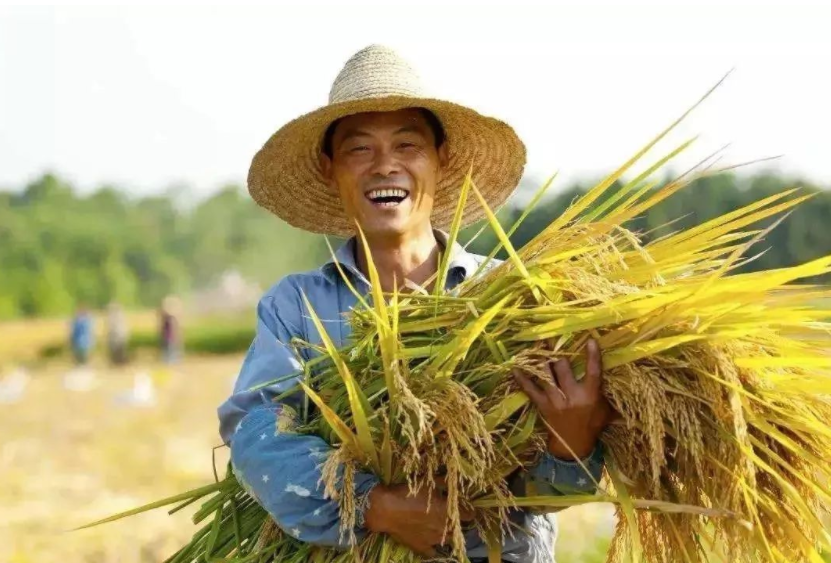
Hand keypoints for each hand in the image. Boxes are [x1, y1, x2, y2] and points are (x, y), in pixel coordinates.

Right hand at [363, 481, 473, 557]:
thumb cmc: (408, 493)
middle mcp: (444, 528)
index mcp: (448, 511)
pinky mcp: (422, 547)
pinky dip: (434, 548)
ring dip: (448, 534)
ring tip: (442, 527)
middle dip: (457, 523)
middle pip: (459, 529)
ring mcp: (434, 540)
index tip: (466, 508)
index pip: (469, 515)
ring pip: (448, 540)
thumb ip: (443, 482)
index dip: (469, 511)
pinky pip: (433, 552)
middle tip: (451, 516)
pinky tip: (432, 541)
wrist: (386, 509)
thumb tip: (453, 481)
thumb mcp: (427, 483)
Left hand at [513, 338, 611, 459]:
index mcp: (590, 395)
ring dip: (541, 359)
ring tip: (537, 345)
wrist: (574, 447)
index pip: (593, 371)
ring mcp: (555, 400)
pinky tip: (514, 367)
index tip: (590, 339)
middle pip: (562, 367)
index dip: (592, 355)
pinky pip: (530, 390)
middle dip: (558, 352)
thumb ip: (609, 395)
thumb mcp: (606, 411)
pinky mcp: (542, 405)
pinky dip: (522, 379)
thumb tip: (620, 378)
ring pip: (545, 374)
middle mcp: (572, 395)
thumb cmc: (592, 426)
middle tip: (553, 338)